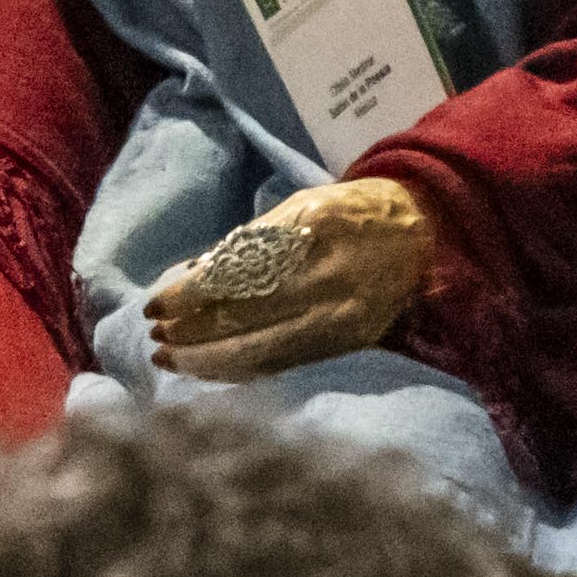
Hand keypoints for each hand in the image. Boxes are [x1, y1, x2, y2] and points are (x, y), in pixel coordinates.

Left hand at [142, 176, 434, 379]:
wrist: (421, 231)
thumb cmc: (348, 213)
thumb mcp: (301, 206)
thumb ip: (252, 240)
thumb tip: (195, 275)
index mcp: (313, 229)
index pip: (239, 272)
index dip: (192, 294)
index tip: (155, 304)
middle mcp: (330, 276)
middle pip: (248, 315)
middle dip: (194, 331)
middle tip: (155, 337)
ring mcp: (343, 315)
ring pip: (265, 349)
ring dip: (211, 359)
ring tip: (170, 360)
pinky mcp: (350, 341)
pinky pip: (287, 361)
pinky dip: (244, 368)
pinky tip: (212, 370)